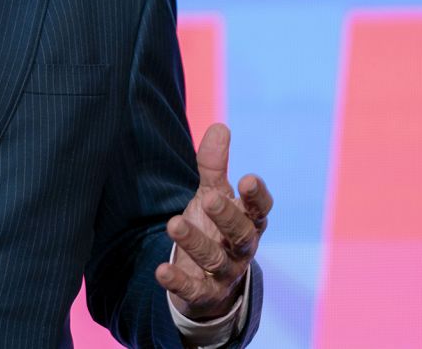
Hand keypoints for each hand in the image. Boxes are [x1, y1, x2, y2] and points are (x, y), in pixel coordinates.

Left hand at [155, 123, 271, 320]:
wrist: (210, 281)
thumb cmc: (215, 227)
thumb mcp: (213, 194)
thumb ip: (214, 165)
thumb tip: (220, 126)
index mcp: (248, 221)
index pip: (260, 209)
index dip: (257, 196)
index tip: (248, 179)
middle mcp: (241, 248)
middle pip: (242, 234)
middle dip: (227, 216)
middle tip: (209, 198)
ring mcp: (225, 273)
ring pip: (216, 260)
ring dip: (196, 242)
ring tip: (174, 224)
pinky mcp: (204, 294)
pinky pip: (194, 290)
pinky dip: (178, 281)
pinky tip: (161, 271)